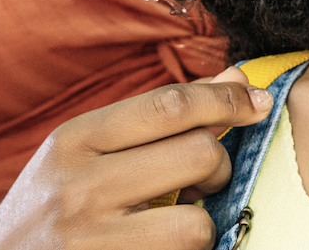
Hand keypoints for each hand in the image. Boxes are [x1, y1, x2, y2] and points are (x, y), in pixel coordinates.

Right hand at [0, 77, 271, 249]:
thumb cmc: (52, 202)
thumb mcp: (88, 149)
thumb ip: (158, 116)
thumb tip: (234, 77)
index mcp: (75, 140)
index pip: (170, 105)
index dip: (226, 99)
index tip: (256, 101)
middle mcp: (80, 186)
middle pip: (196, 155)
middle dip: (218, 165)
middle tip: (205, 178)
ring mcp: (92, 240)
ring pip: (197, 223)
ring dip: (202, 223)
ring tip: (178, 221)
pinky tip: (160, 244)